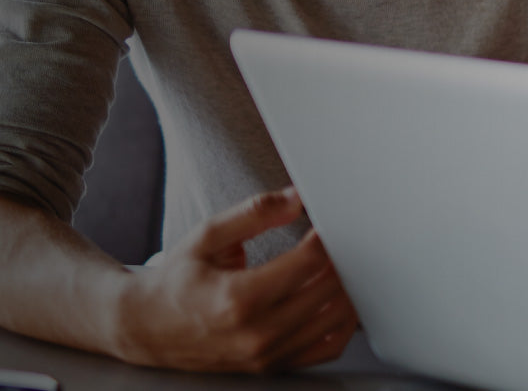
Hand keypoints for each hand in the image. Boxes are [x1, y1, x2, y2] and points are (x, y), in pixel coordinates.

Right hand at [110, 188, 359, 373]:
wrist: (145, 326)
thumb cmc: (175, 282)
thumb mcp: (207, 236)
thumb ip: (254, 213)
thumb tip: (296, 197)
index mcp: (238, 297)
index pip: (309, 263)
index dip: (327, 238)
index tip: (330, 222)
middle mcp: (257, 332)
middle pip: (329, 290)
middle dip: (342, 260)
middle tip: (342, 241)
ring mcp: (267, 354)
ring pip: (336, 321)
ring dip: (348, 290)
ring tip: (341, 267)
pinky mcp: (273, 365)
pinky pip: (328, 348)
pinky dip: (342, 325)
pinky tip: (337, 302)